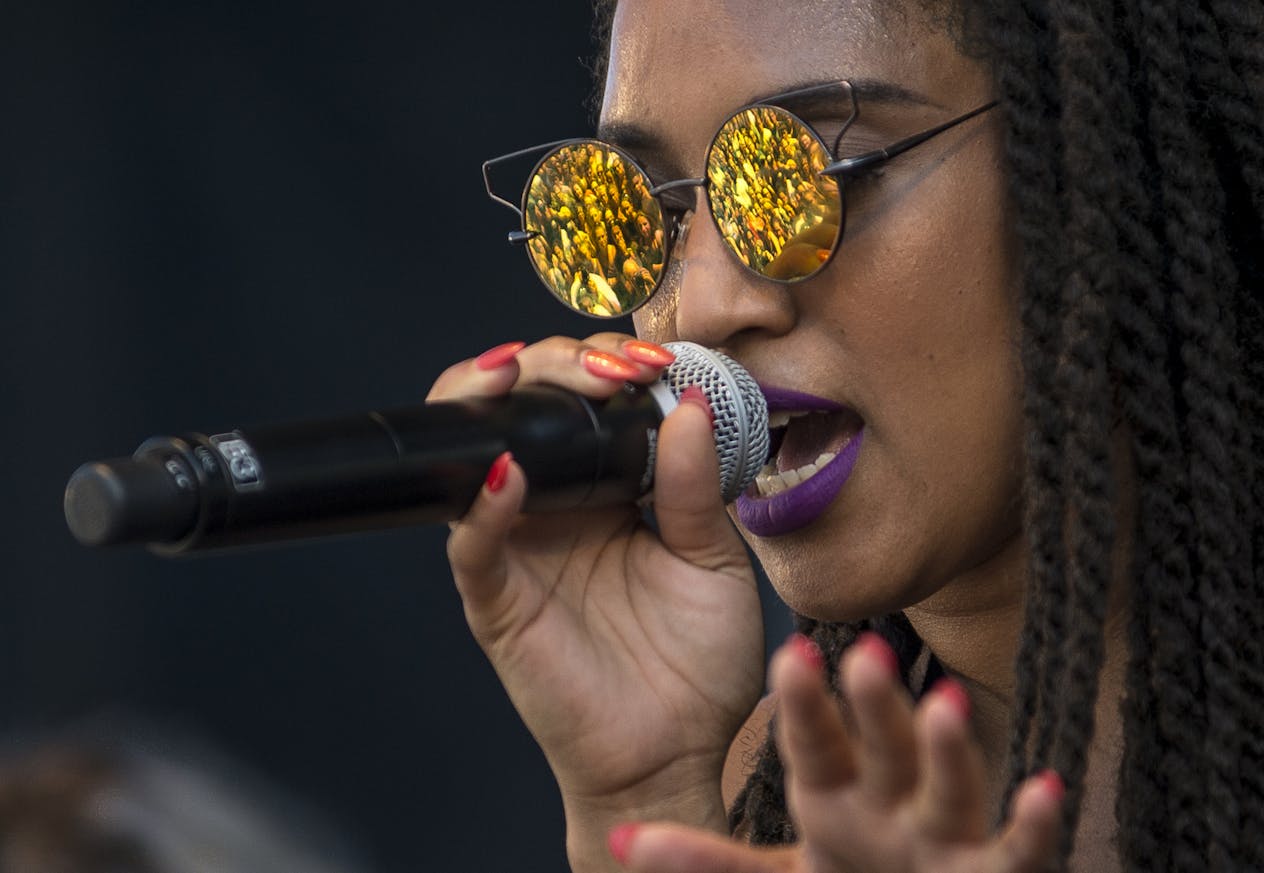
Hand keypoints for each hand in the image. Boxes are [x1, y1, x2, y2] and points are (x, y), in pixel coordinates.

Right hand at [428, 335, 765, 848]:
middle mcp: (554, 506)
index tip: (655, 359)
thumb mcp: (714, 561)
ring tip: (529, 372)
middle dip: (557, 363)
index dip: (605, 362)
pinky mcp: (498, 602)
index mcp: (606, 489)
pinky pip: (472, 548)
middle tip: (612, 369)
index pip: (581, 399)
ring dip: (492, 399)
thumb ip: (695, 487)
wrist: (676, 755)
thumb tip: (688, 403)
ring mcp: (519, 549)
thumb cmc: (695, 663)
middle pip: (521, 404)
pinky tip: (508, 474)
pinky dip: (479, 509)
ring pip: (470, 452)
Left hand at [607, 634, 1064, 872]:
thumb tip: (620, 838)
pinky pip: (1016, 854)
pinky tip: (1046, 789)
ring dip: (946, 751)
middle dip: (874, 706)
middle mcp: (891, 801)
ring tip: (945, 703)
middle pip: (882, 748)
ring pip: (949, 789)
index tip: (789, 653)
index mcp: (835, 792)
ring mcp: (944, 837)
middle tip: (862, 650)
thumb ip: (707, 862)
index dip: (803, 706)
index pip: (814, 742)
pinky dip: (1032, 828)